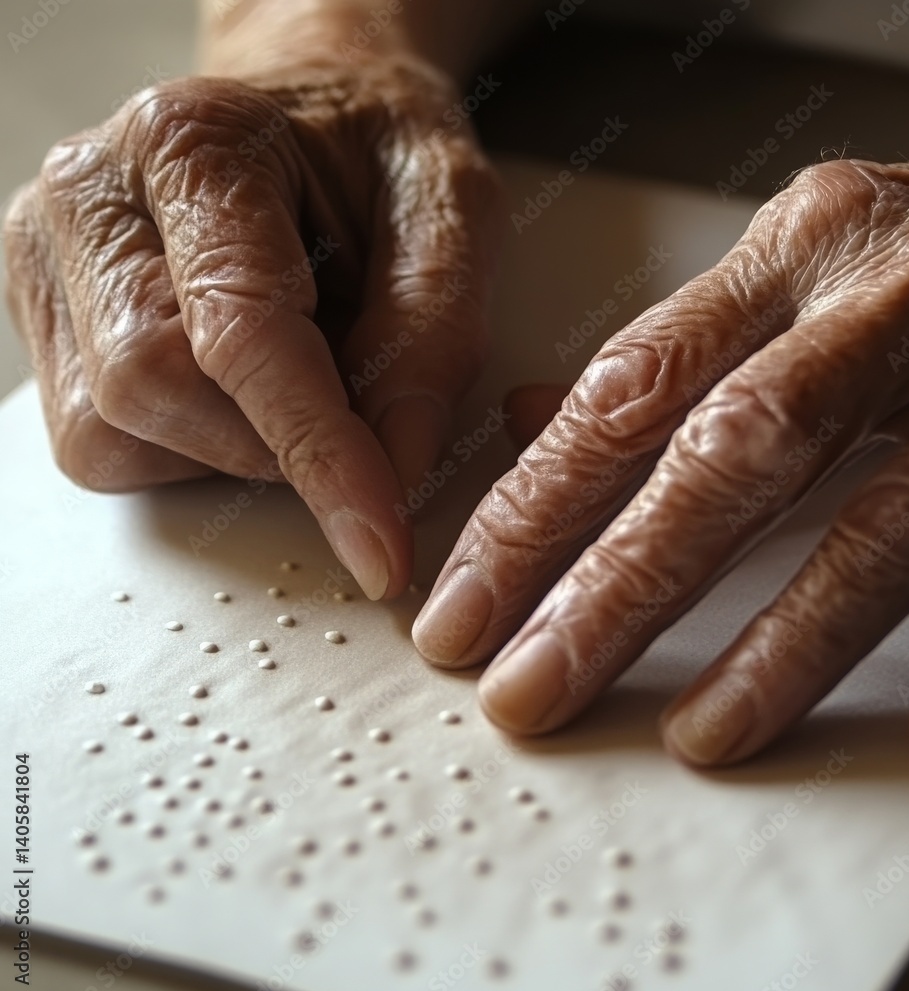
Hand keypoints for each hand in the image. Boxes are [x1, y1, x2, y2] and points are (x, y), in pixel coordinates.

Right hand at [3, 55, 502, 599]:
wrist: (307, 115)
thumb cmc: (374, 154)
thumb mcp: (447, 211)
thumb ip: (433, 333)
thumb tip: (397, 471)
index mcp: (193, 142)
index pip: (241, 332)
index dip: (318, 451)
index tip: (380, 543)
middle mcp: (90, 196)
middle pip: (154, 389)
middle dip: (273, 444)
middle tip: (350, 409)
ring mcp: (49, 262)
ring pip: (115, 431)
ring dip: (232, 448)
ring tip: (294, 379)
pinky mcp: (47, 323)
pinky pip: (101, 443)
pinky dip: (192, 448)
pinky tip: (237, 392)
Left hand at [413, 157, 908, 764]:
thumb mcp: (795, 271)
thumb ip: (674, 353)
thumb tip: (532, 422)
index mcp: (797, 251)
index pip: (630, 389)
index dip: (535, 509)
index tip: (464, 610)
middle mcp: (897, 295)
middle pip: (734, 453)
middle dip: (619, 587)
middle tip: (531, 691)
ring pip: (894, 515)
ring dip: (790, 642)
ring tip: (702, 736)